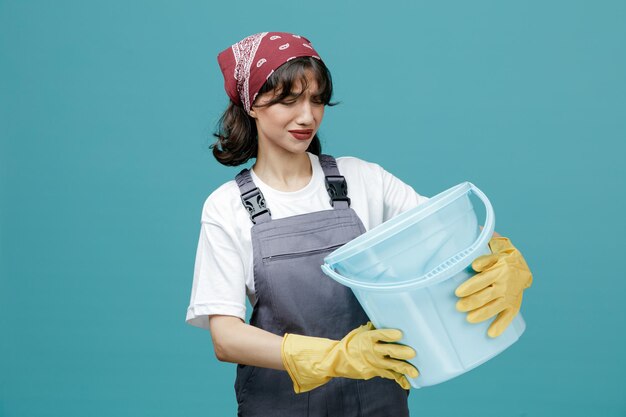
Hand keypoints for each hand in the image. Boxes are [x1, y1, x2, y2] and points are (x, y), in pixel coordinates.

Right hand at [281, 322, 417, 392]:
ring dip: (404, 368)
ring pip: (392, 365)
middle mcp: (371, 351)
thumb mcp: (360, 332)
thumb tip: (386, 318)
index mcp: (367, 338)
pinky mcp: (375, 372)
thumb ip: (373, 328)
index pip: (379, 335)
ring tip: (415, 372)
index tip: (400, 334)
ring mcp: (374, 363)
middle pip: (388, 351)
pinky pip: (389, 375)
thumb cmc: (351, 343)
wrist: (338, 360)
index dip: (389, 335)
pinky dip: (399, 380)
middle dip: (400, 352)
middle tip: (412, 352)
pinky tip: (408, 383)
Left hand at [455, 237, 532, 337]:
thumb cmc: (501, 258)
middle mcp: (504, 285)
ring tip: (469, 319)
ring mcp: (510, 296)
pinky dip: (500, 326)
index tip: (457, 293)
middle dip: (471, 302)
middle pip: (486, 296)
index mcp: (498, 271)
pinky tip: (491, 334)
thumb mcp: (495, 253)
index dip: (469, 287)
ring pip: (495, 307)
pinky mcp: (514, 304)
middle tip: (458, 307)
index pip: (481, 281)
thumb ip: (483, 258)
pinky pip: (508, 317)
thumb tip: (473, 264)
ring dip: (482, 314)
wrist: (523, 265)